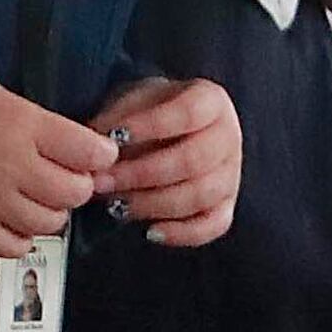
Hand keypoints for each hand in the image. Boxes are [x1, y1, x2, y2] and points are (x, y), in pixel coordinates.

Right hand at [0, 65, 111, 259]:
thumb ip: (33, 121)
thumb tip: (69, 146)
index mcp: (22, 125)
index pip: (88, 151)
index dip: (100, 154)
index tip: (96, 153)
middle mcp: (12, 166)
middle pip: (75, 192)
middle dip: (80, 184)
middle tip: (66, 174)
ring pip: (49, 223)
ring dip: (53, 211)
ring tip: (39, 196)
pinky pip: (10, 247)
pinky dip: (23, 239)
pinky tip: (16, 222)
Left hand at [86, 72, 243, 248]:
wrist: (168, 130)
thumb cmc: (149, 113)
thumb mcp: (134, 99)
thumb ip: (120, 116)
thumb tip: (98, 142)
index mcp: (212, 101)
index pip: (188, 113)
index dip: (149, 127)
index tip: (111, 137)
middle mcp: (229, 136)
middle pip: (193, 161)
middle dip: (141, 174)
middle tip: (102, 181)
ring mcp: (232, 173)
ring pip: (200, 196)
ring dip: (152, 204)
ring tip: (115, 205)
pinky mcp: (227, 205)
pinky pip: (214, 225)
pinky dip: (182, 233)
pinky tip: (150, 232)